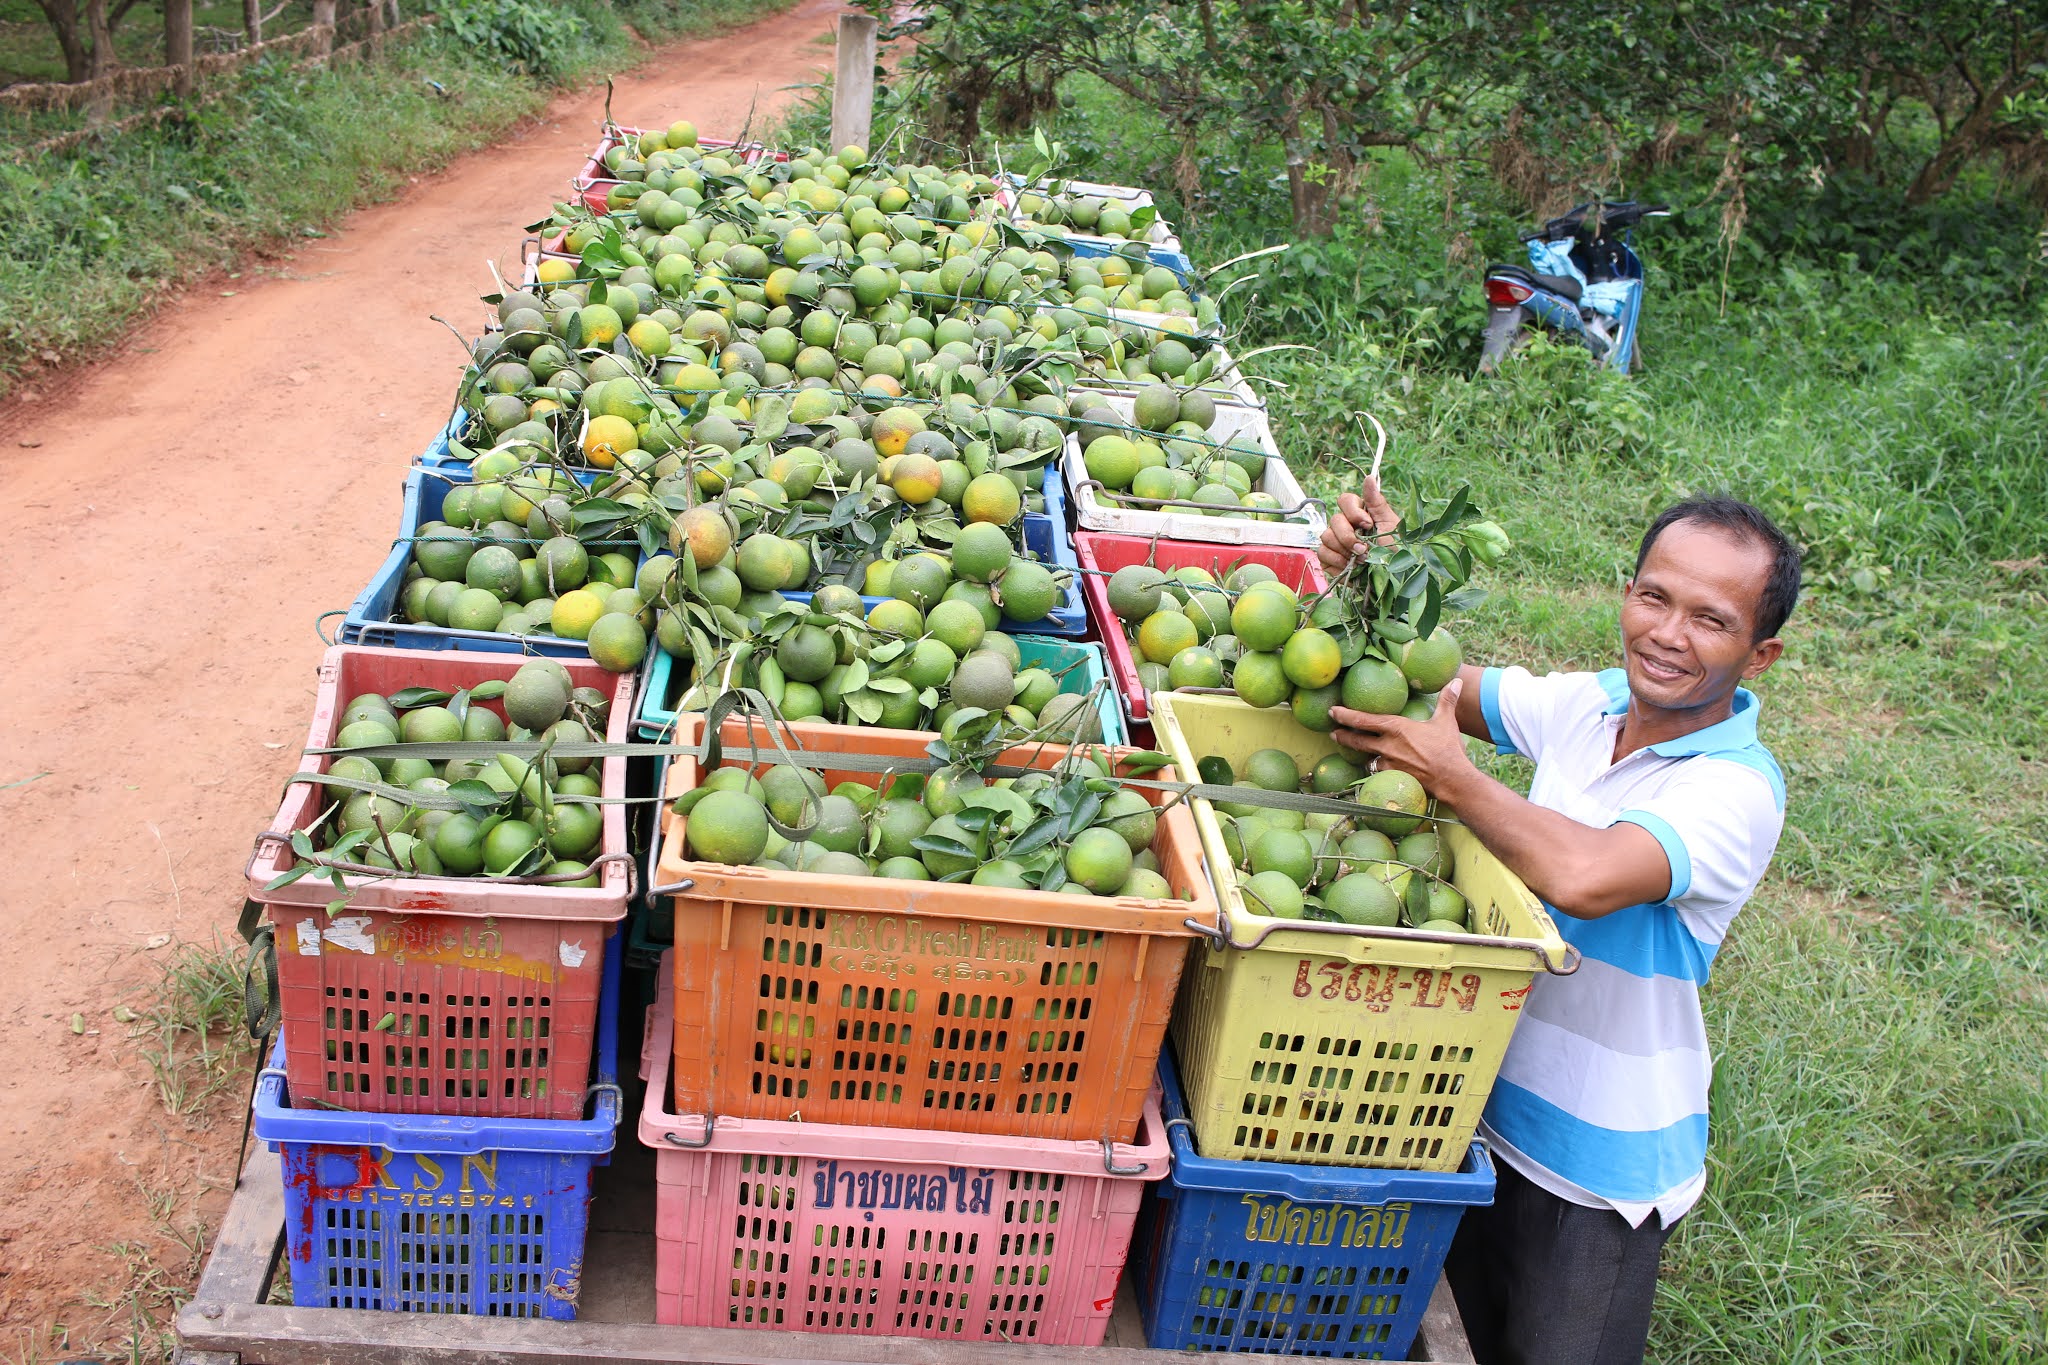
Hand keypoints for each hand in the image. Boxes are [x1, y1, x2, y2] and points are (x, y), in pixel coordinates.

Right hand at [1318, 477, 1401, 575]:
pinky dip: (1336, 562)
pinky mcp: (1330, 560)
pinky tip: (1350, 568)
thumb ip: (1377, 502)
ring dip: (1344, 551)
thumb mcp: (1391, 526)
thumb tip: (1369, 477)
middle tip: (1364, 550)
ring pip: (1325, 537)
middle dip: (1348, 537)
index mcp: (1361, 514)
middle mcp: (1347, 526)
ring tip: (1360, 561)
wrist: (1394, 581)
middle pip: (1334, 520)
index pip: (1345, 500)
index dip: (1353, 512)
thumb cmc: (1397, 553)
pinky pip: (1322, 555)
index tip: (1367, 524)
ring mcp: (1336, 543)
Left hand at [1330, 678, 1469, 791]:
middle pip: (1356, 740)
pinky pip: (1377, 772)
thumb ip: (1447, 700)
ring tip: (1350, 749)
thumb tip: (1455, 681)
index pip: (1363, 720)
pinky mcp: (1391, 778)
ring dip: (1357, 753)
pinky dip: (1373, 768)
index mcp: (1396, 727)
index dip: (1345, 715)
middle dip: (1342, 735)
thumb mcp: (1446, 721)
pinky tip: (1372, 768)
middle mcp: (1387, 745)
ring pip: (1365, 757)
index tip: (1333, 711)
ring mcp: (1387, 763)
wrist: (1451, 779)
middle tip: (1332, 732)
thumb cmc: (1448, 749)